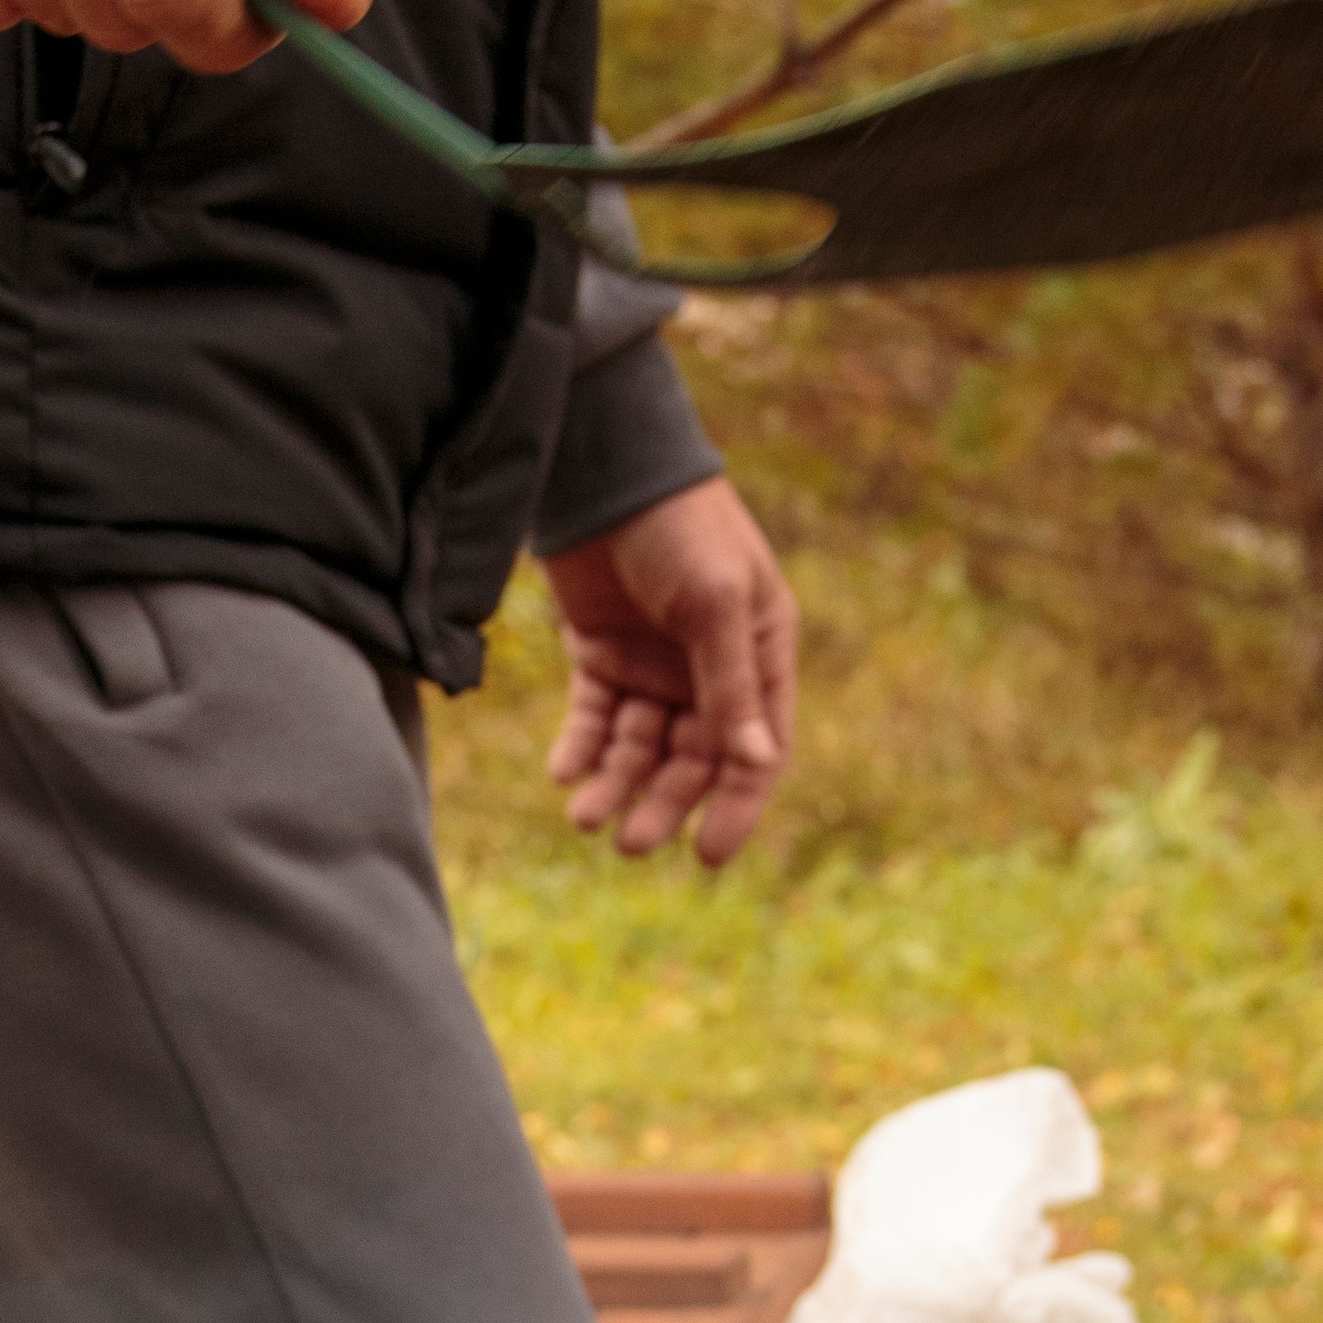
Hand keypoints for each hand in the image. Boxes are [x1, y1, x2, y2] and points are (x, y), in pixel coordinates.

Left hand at [544, 478, 797, 867]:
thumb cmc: (682, 527)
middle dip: (661, 804)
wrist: (606, 468)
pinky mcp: (600, 656)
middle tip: (629, 843)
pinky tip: (564, 772)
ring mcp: (653, 666)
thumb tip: (753, 762)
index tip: (707, 854)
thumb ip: (731, 682)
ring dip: (615, 783)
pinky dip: (579, 749)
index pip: (755, 751)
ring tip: (584, 815)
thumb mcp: (715, 602)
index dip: (734, 805)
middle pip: (691, 762)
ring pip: (637, 749)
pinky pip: (593, 720)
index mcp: (759, 657)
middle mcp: (709, 671)